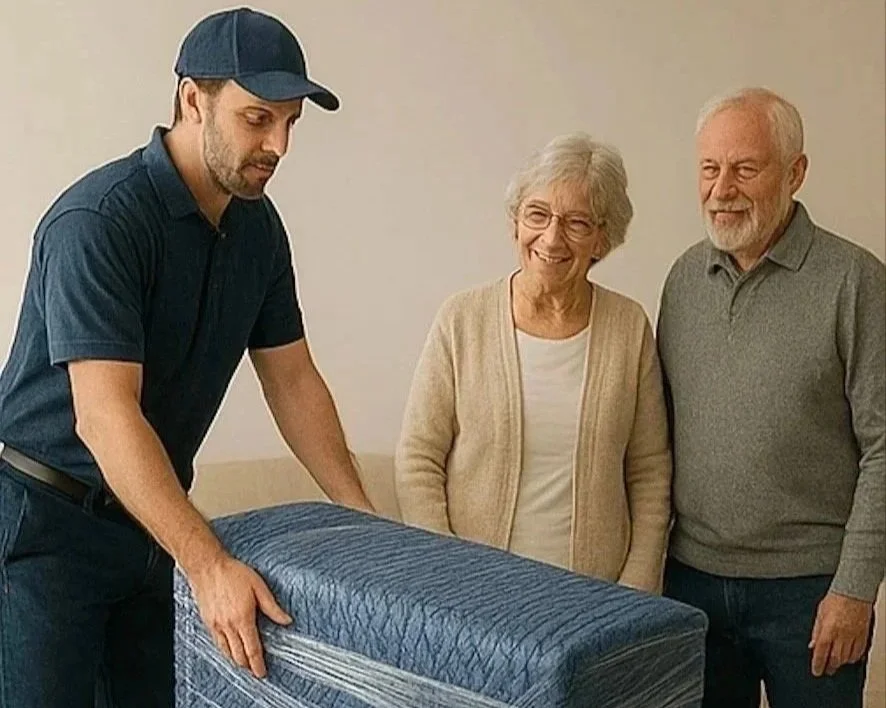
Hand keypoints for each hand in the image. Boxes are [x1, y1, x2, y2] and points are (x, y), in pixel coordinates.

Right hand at [188, 553, 292, 677]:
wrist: (208, 567)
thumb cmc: (233, 573)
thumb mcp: (259, 586)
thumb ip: (272, 607)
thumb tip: (286, 620)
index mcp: (242, 618)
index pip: (252, 649)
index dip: (258, 664)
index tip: (262, 672)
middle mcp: (228, 626)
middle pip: (238, 655)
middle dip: (248, 666)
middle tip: (256, 671)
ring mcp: (215, 625)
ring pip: (226, 652)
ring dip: (236, 660)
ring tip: (245, 664)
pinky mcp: (207, 622)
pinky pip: (217, 643)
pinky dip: (225, 651)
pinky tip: (230, 650)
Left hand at [809, 591, 872, 676]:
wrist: (854, 592)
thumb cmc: (836, 599)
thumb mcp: (820, 613)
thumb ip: (817, 630)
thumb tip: (813, 645)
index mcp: (829, 628)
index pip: (822, 651)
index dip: (818, 663)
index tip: (816, 671)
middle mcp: (842, 635)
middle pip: (835, 658)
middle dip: (830, 666)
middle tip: (825, 670)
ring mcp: (854, 637)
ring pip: (847, 657)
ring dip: (840, 663)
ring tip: (834, 664)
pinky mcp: (863, 636)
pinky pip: (859, 653)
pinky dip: (852, 658)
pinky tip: (848, 658)